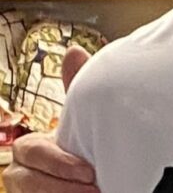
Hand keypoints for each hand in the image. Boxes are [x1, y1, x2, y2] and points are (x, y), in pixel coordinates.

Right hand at [1, 45, 97, 192]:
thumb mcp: (76, 120)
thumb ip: (73, 90)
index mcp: (29, 148)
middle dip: (62, 185)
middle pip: (30, 181)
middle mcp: (21, 172)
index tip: (90, 171)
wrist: (88, 179)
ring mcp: (26, 191)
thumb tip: (73, 52)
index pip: (33, 152)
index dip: (59, 163)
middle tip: (93, 186)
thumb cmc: (80, 148)